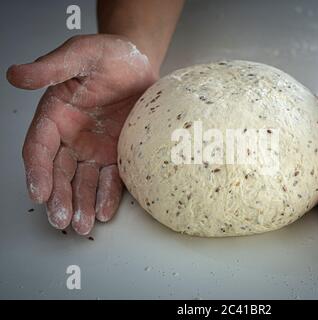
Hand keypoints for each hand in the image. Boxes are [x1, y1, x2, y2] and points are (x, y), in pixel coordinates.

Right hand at [7, 34, 157, 234]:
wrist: (141, 63)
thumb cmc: (110, 55)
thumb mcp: (80, 54)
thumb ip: (51, 67)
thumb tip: (16, 75)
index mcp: (56, 115)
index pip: (38, 147)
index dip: (36, 171)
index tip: (38, 192)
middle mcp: (72, 136)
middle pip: (59, 172)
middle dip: (59, 196)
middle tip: (62, 219)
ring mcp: (95, 147)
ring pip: (83, 180)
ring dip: (82, 203)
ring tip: (83, 225)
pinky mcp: (117, 153)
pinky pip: (111, 178)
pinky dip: (107, 195)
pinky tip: (104, 212)